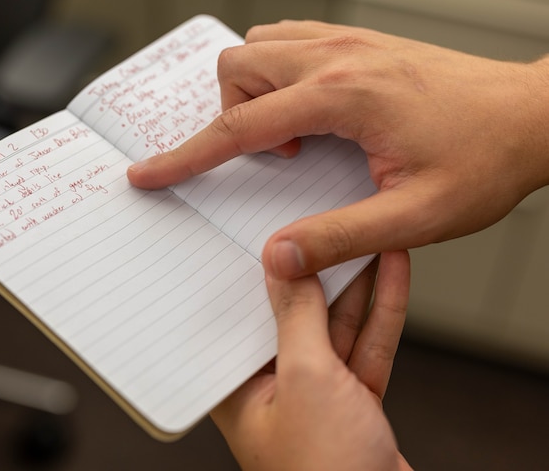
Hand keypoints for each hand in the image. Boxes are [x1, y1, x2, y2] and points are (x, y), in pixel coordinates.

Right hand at [128, 20, 548, 278]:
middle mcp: (338, 57)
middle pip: (236, 68)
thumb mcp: (414, 216)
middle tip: (279, 158)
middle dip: (231, 115)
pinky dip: (280, 74)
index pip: (239, 127)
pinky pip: (291, 40)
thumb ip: (338, 237)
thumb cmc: (484, 161)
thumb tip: (277, 257)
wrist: (533, 117)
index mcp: (344, 97)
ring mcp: (350, 42)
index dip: (185, 157)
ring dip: (256, 91)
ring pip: (260, 46)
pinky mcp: (361, 42)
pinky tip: (312, 110)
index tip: (148, 173)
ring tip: (297, 135)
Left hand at [211, 251, 412, 470]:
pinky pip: (365, 347)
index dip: (260, 273)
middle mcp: (272, 388)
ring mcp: (316, 395)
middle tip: (329, 226)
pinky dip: (380, 313)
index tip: (274, 234)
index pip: (242, 315)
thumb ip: (295, 319)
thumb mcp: (305, 379)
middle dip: (317, 272)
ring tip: (367, 234)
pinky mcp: (354, 403)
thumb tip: (285, 268)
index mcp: (237, 387)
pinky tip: (391, 274)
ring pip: (335, 327)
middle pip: (293, 315)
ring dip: (356, 285)